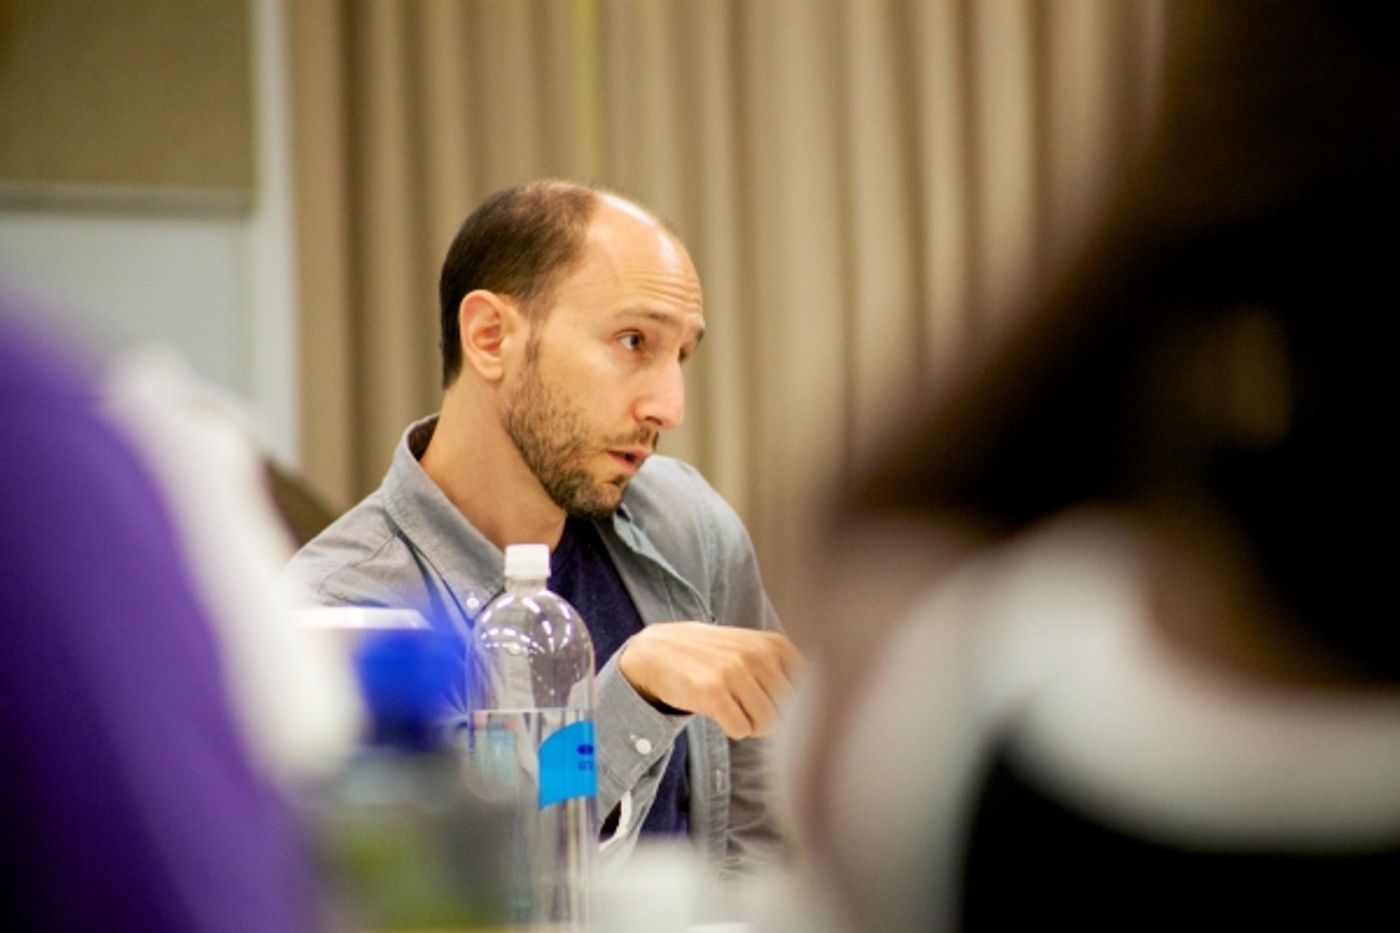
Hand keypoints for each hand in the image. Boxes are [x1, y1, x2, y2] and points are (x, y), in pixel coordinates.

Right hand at [618, 622, 803, 738]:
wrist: (659, 651)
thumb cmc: (714, 656)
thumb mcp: (754, 649)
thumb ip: (785, 672)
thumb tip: (817, 712)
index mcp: (774, 644)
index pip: (808, 690)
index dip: (793, 705)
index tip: (774, 701)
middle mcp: (758, 655)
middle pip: (788, 712)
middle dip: (771, 716)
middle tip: (747, 704)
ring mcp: (735, 672)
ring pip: (767, 724)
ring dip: (751, 724)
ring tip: (733, 706)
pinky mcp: (712, 692)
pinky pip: (740, 730)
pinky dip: (732, 728)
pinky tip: (718, 711)